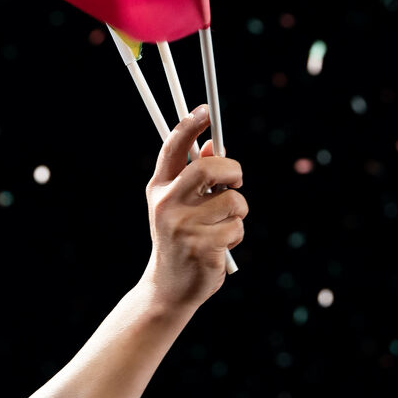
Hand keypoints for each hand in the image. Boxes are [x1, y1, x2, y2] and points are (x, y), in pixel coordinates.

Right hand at [142, 104, 246, 311]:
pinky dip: (236, 235)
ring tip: (223, 227)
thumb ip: (195, 177)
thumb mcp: (179, 206)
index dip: (189, 125)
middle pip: (209, 168)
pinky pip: (237, 228)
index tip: (206, 109)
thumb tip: (214, 145)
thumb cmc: (179, 239)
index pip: (173, 148)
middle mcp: (167, 205)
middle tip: (236, 181)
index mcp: (159, 190)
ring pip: (233, 202)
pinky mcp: (202, 247)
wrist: (169, 287)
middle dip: (233, 171)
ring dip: (239, 213)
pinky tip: (220, 247)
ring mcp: (183, 227)